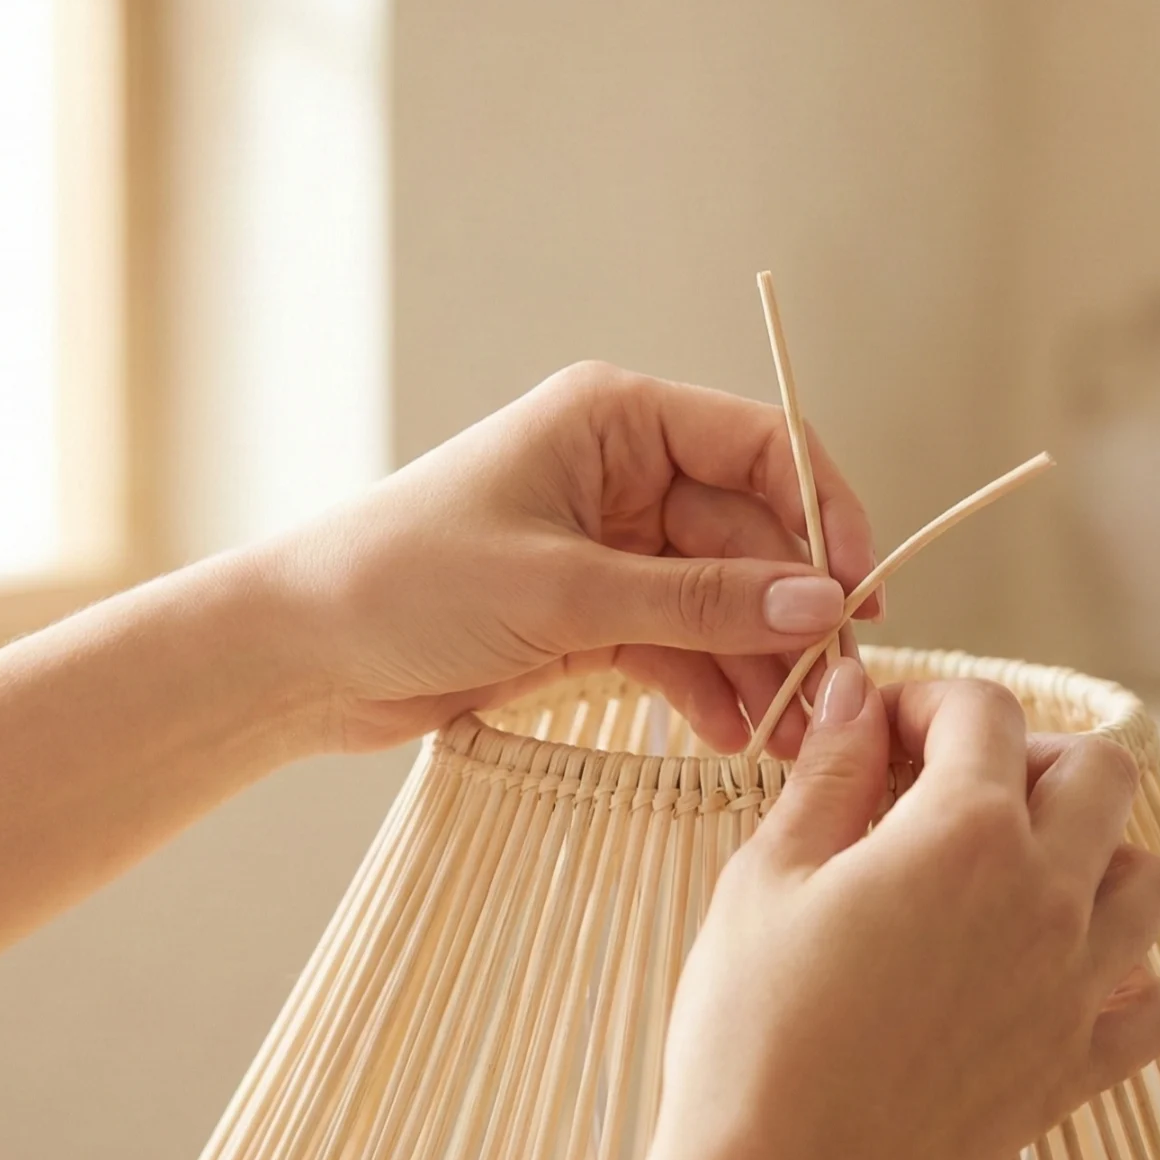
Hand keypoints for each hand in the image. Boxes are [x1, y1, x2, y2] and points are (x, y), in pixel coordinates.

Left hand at [265, 361, 879, 753]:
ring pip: (719, 600)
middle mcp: (622, 473)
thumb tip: (821, 606)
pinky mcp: (589, 613)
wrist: (299, 655)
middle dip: (791, 614)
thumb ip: (697, 603)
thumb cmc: (406, 584)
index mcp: (617, 420)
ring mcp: (609, 546)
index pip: (760, 445)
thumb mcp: (563, 592)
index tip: (861, 592)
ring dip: (757, 665)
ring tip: (794, 737)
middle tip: (837, 692)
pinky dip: (706, 688)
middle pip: (749, 535)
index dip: (825, 513)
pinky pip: (677, 643)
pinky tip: (733, 739)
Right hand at [655, 661, 1159, 1159]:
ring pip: (1151, 881)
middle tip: (954, 792)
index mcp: (964, 833)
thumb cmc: (750, 1028)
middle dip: (1032, 759)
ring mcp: (1074, 988)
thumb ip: (828, 774)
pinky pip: (1155, 1005)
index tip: (878, 734)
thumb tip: (854, 693)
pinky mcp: (1077, 1069)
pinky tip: (1053, 977)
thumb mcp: (767, 877)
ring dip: (1096, 858)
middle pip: (1103, 773)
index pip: (987, 713)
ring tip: (1013, 879)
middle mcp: (1045, 898)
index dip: (927, 703)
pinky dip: (1126, 979)